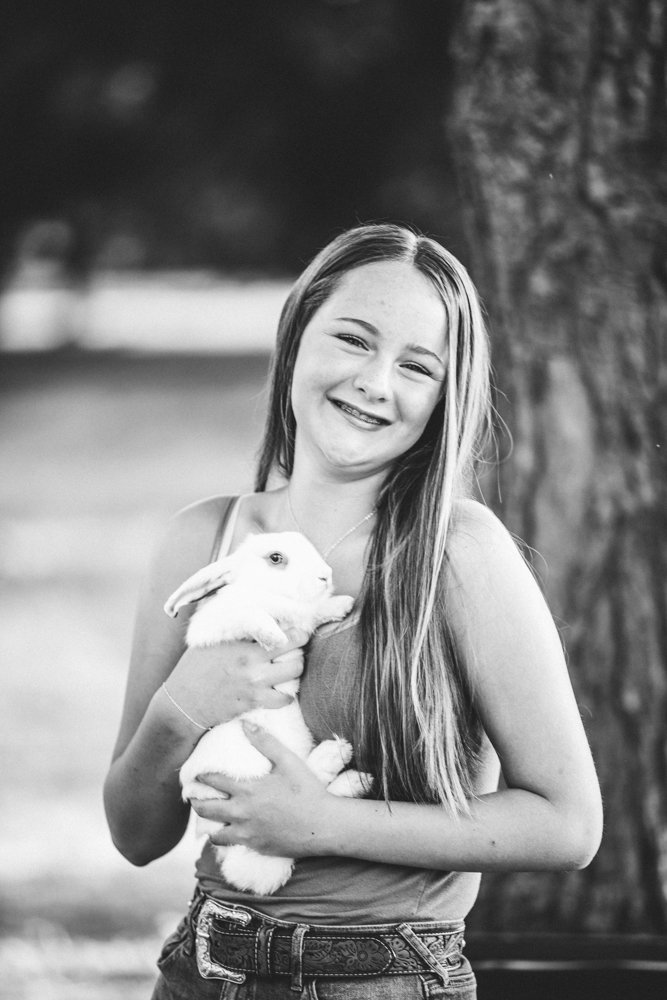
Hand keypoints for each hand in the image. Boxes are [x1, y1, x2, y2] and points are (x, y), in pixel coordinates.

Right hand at [164, 628, 309, 728]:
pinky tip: (281, 692)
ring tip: (290, 669)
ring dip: (295, 672)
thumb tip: (249, 611)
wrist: (182, 702)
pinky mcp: (253, 703)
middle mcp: (252, 664)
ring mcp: (255, 685)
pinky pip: (283, 700)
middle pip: (296, 656)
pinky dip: (286, 696)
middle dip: (300, 652)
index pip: (283, 635)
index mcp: (243, 645)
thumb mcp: (212, 640)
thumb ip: (234, 629)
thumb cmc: (194, 667)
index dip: (297, 633)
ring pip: (294, 676)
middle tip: (296, 651)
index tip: (300, 632)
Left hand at [191, 721, 334, 856]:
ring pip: (214, 833)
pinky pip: (231, 845)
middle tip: (192, 798)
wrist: (323, 826)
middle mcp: (242, 813)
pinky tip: (226, 834)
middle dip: (196, 802)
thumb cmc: (307, 791)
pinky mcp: (255, 847)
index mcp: (247, 790)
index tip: (195, 774)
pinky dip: (224, 839)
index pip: (213, 781)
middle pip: (206, 809)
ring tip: (206, 818)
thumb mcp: (288, 761)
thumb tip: (245, 723)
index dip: (201, 777)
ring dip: (208, 824)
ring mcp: (247, 833)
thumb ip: (265, 741)